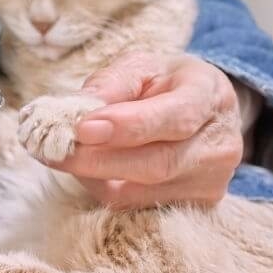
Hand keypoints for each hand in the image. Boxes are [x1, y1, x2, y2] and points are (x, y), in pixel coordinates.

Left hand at [53, 52, 243, 207]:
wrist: (203, 110)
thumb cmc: (166, 83)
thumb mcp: (141, 66)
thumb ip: (112, 82)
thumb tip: (79, 109)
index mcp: (209, 95)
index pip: (175, 117)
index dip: (128, 126)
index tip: (82, 129)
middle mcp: (219, 143)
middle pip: (158, 163)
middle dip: (99, 160)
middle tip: (53, 151)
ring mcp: (212, 180)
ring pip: (144, 191)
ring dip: (95, 177)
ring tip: (62, 156)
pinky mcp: (197, 204)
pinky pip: (140, 206)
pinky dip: (106, 189)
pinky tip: (86, 171)